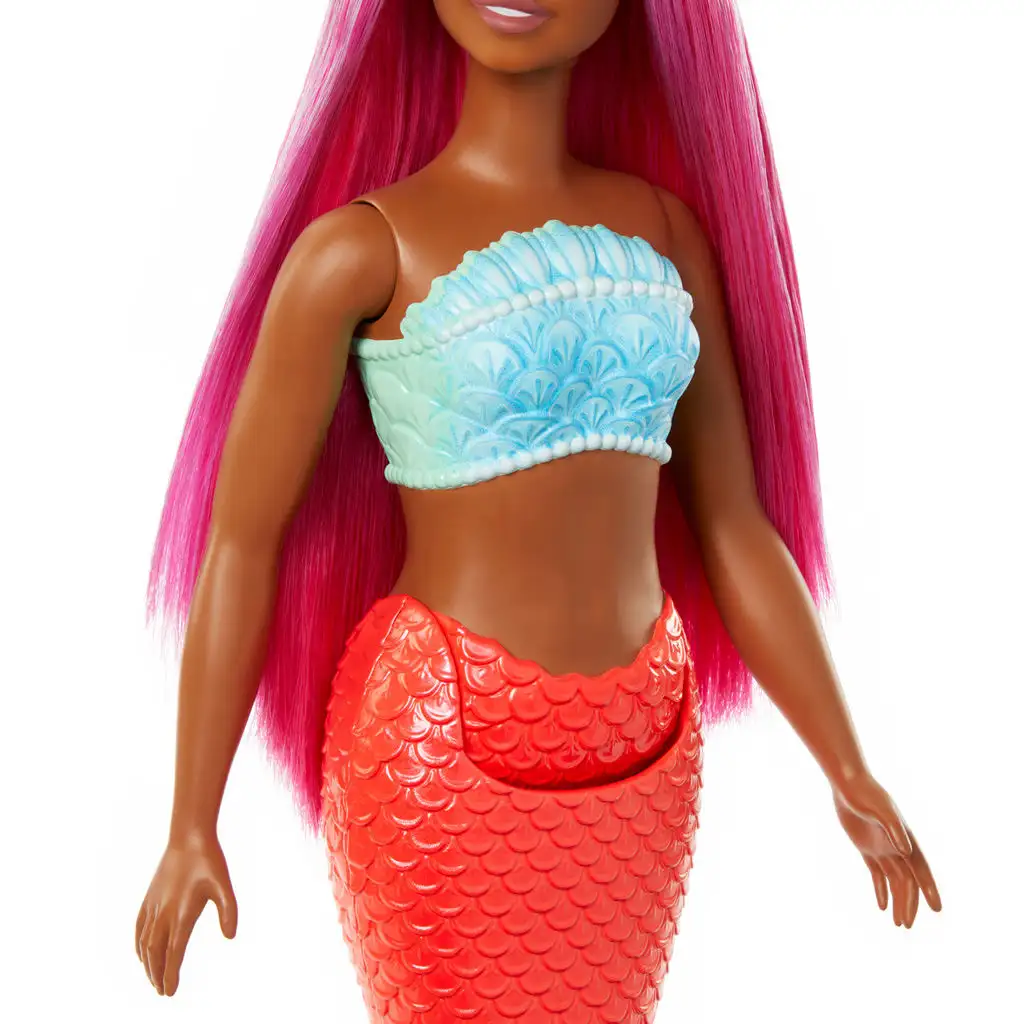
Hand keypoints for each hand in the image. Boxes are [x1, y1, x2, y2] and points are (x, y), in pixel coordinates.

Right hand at [135, 830, 237, 994]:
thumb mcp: (224, 885)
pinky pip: (139, 927)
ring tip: (153, 978)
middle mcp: (164, 913)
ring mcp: (154, 905)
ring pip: (145, 942)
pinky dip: (138, 945)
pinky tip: (141, 953)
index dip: (171, 973)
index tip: (170, 991)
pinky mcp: (149, 898)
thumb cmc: (209, 860)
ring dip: (147, 963)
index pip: (174, 952)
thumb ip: (228, 911)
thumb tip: (230, 936)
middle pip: (156, 952)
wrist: (189, 836)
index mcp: (182, 913)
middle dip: (157, 974)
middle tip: (162, 991)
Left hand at [831, 772, 941, 927]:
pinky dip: (881, 890)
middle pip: (907, 882)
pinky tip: (883, 907)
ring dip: (897, 901)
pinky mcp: (867, 848)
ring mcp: (882, 848)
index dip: (929, 889)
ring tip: (900, 924)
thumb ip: (894, 830)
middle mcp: (897, 847)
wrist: (848, 784)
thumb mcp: (881, 810)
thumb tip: (906, 851)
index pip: (921, 870)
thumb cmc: (866, 794)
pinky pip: (877, 874)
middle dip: (909, 904)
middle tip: (907, 926)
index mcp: (905, 840)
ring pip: (894, 882)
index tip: (936, 909)